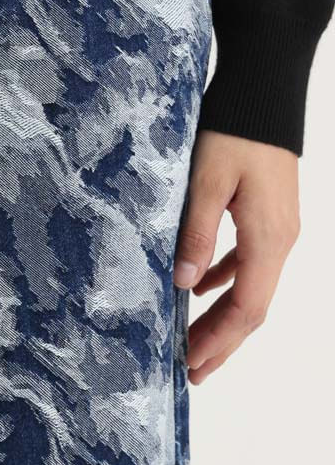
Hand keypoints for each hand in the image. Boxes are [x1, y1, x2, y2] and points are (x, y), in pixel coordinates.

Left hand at [174, 130, 299, 383]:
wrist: (264, 92)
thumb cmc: (234, 131)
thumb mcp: (207, 181)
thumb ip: (196, 233)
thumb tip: (184, 284)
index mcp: (269, 238)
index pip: (247, 307)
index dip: (220, 340)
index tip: (190, 364)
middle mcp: (281, 241)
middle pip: (253, 307)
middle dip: (223, 342)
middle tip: (191, 372)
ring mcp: (278, 229)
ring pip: (253, 287)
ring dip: (224, 316)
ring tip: (194, 342)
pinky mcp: (269, 215)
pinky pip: (250, 262)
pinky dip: (227, 281)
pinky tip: (202, 288)